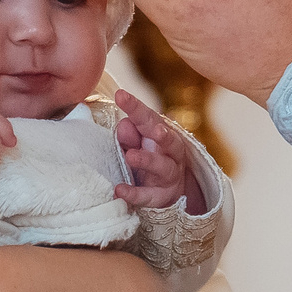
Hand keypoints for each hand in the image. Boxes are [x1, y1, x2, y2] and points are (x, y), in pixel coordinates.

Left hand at [112, 88, 200, 211]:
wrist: (170, 192)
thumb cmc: (150, 160)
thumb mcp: (139, 145)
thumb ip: (130, 136)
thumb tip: (123, 124)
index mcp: (163, 135)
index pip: (150, 118)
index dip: (136, 107)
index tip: (120, 95)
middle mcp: (171, 153)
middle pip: (168, 140)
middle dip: (160, 133)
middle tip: (148, 126)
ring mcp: (168, 176)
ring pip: (162, 167)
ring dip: (147, 160)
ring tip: (130, 156)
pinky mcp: (161, 197)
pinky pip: (149, 195)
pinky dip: (135, 194)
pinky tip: (120, 190)